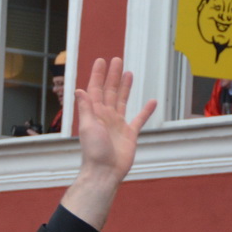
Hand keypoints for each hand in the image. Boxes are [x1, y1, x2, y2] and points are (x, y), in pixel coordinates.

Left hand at [60, 57, 157, 230]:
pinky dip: (146, 111)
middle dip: (112, 76)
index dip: (98, 75)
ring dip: (125, 87)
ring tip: (128, 73)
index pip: (96, 89)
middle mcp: (106, 116)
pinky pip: (139, 119)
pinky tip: (152, 102)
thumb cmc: (94, 152)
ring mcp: (117, 124)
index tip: (102, 61)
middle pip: (110, 91)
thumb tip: (79, 89)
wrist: (105, 171)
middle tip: (117, 60)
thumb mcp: (88, 126)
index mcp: (94, 113)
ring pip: (122, 101)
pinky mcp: (129, 134)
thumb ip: (85, 108)